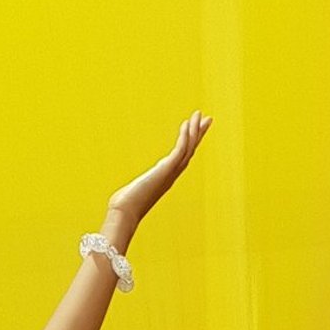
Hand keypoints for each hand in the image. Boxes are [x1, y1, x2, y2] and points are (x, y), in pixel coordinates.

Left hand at [106, 111, 212, 232]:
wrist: (124, 214)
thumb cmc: (124, 208)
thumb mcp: (131, 195)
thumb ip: (133, 192)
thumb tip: (122, 197)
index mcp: (165, 179)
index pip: (182, 157)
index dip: (189, 142)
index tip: (194, 129)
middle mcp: (171, 175)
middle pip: (190, 150)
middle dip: (198, 134)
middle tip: (207, 118)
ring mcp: (170, 172)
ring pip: (188, 148)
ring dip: (194, 130)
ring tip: (199, 115)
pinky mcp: (165, 169)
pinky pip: (180, 150)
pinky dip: (184, 136)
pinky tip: (186, 123)